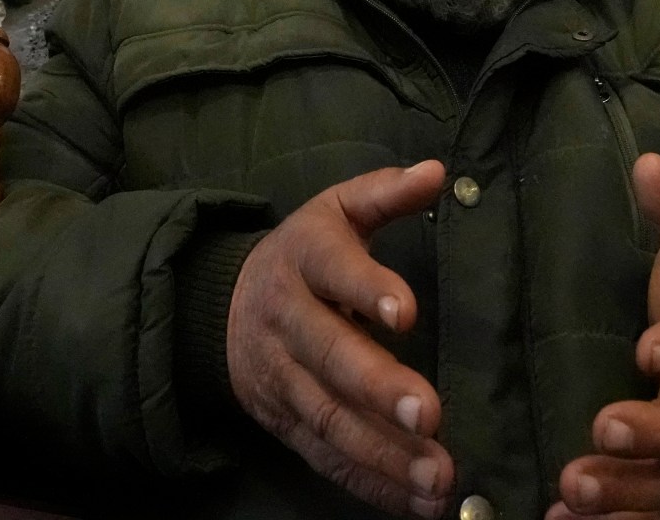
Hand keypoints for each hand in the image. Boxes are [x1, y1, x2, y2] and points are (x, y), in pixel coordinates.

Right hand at [228, 160, 453, 517]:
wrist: (221, 309)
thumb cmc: (304, 255)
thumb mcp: (336, 210)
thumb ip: (384, 193)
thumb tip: (435, 172)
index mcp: (304, 258)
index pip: (333, 269)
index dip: (367, 288)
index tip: (407, 313)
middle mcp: (288, 321)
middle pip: (330, 356)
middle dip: (379, 389)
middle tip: (431, 415)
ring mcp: (283, 379)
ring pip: (329, 419)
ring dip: (384, 454)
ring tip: (439, 476)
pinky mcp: (286, 425)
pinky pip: (327, 459)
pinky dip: (371, 485)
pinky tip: (417, 502)